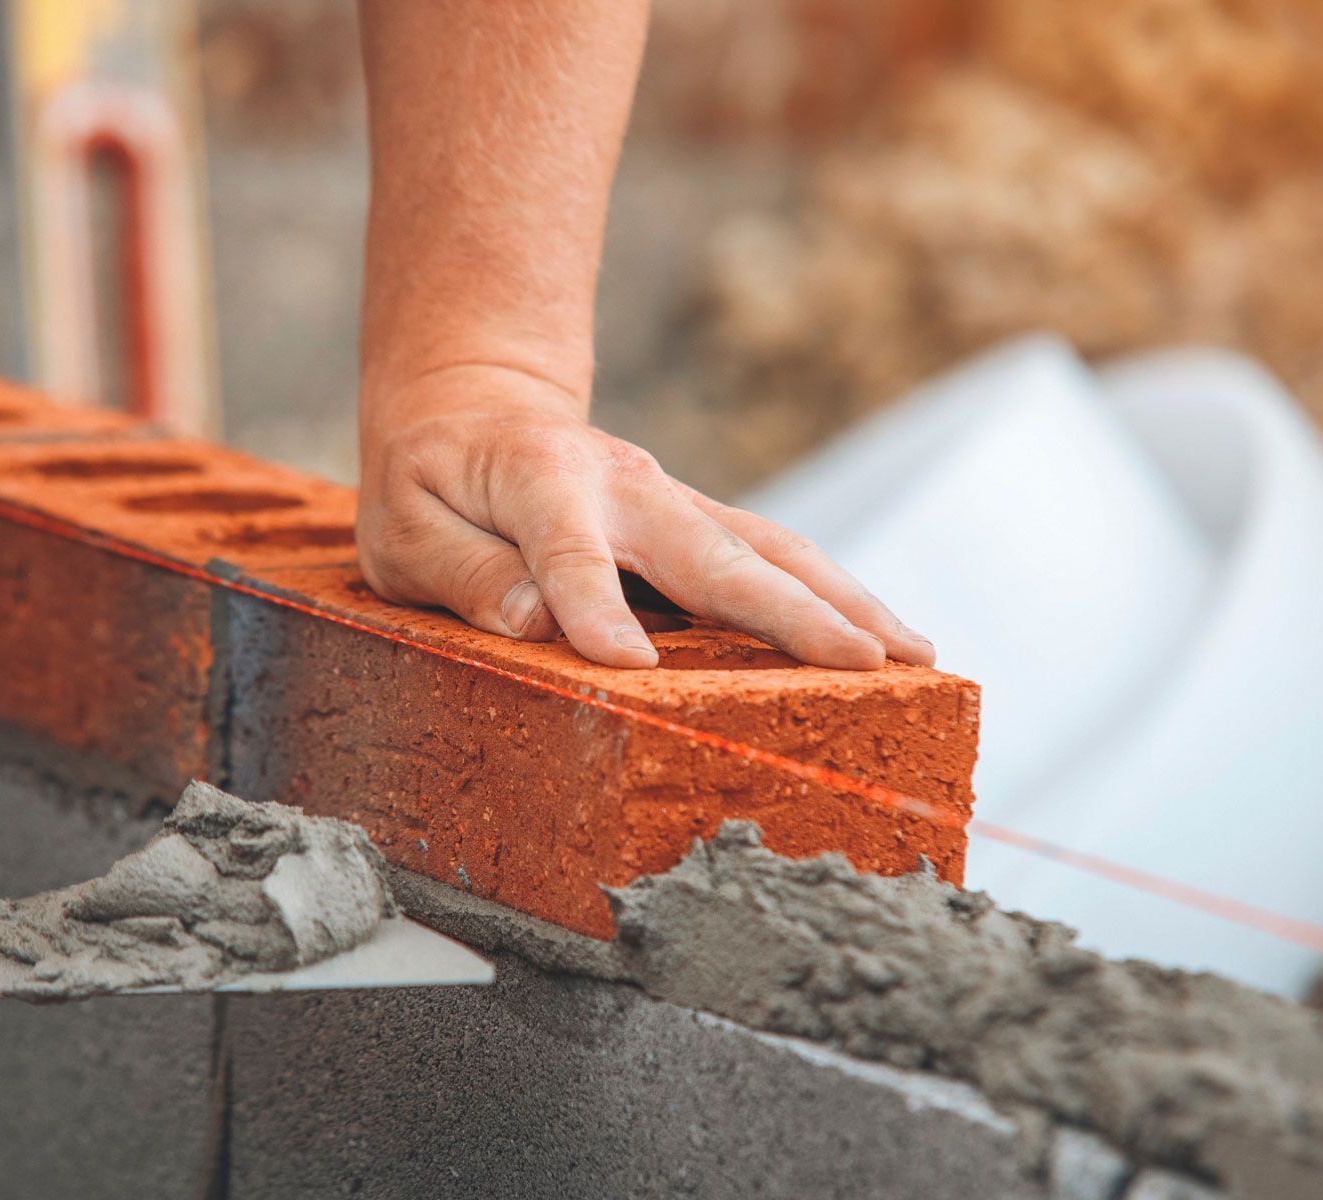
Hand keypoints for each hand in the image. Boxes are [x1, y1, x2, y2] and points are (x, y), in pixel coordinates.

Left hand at [357, 366, 933, 669]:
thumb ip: (466, 575)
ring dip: (846, 600)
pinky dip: (835, 596)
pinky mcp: (698, 523)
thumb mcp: (405, 533)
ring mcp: (673, 501)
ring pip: (771, 549)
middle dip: (792, 609)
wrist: (475, 410)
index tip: (627, 666)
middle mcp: (626, 485)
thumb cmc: (433, 485)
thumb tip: (534, 622)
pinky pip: (774, 558)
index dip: (593, 607)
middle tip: (865, 662)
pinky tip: (887, 641)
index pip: (568, 553)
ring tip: (918, 655)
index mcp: (540, 480)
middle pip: (715, 551)